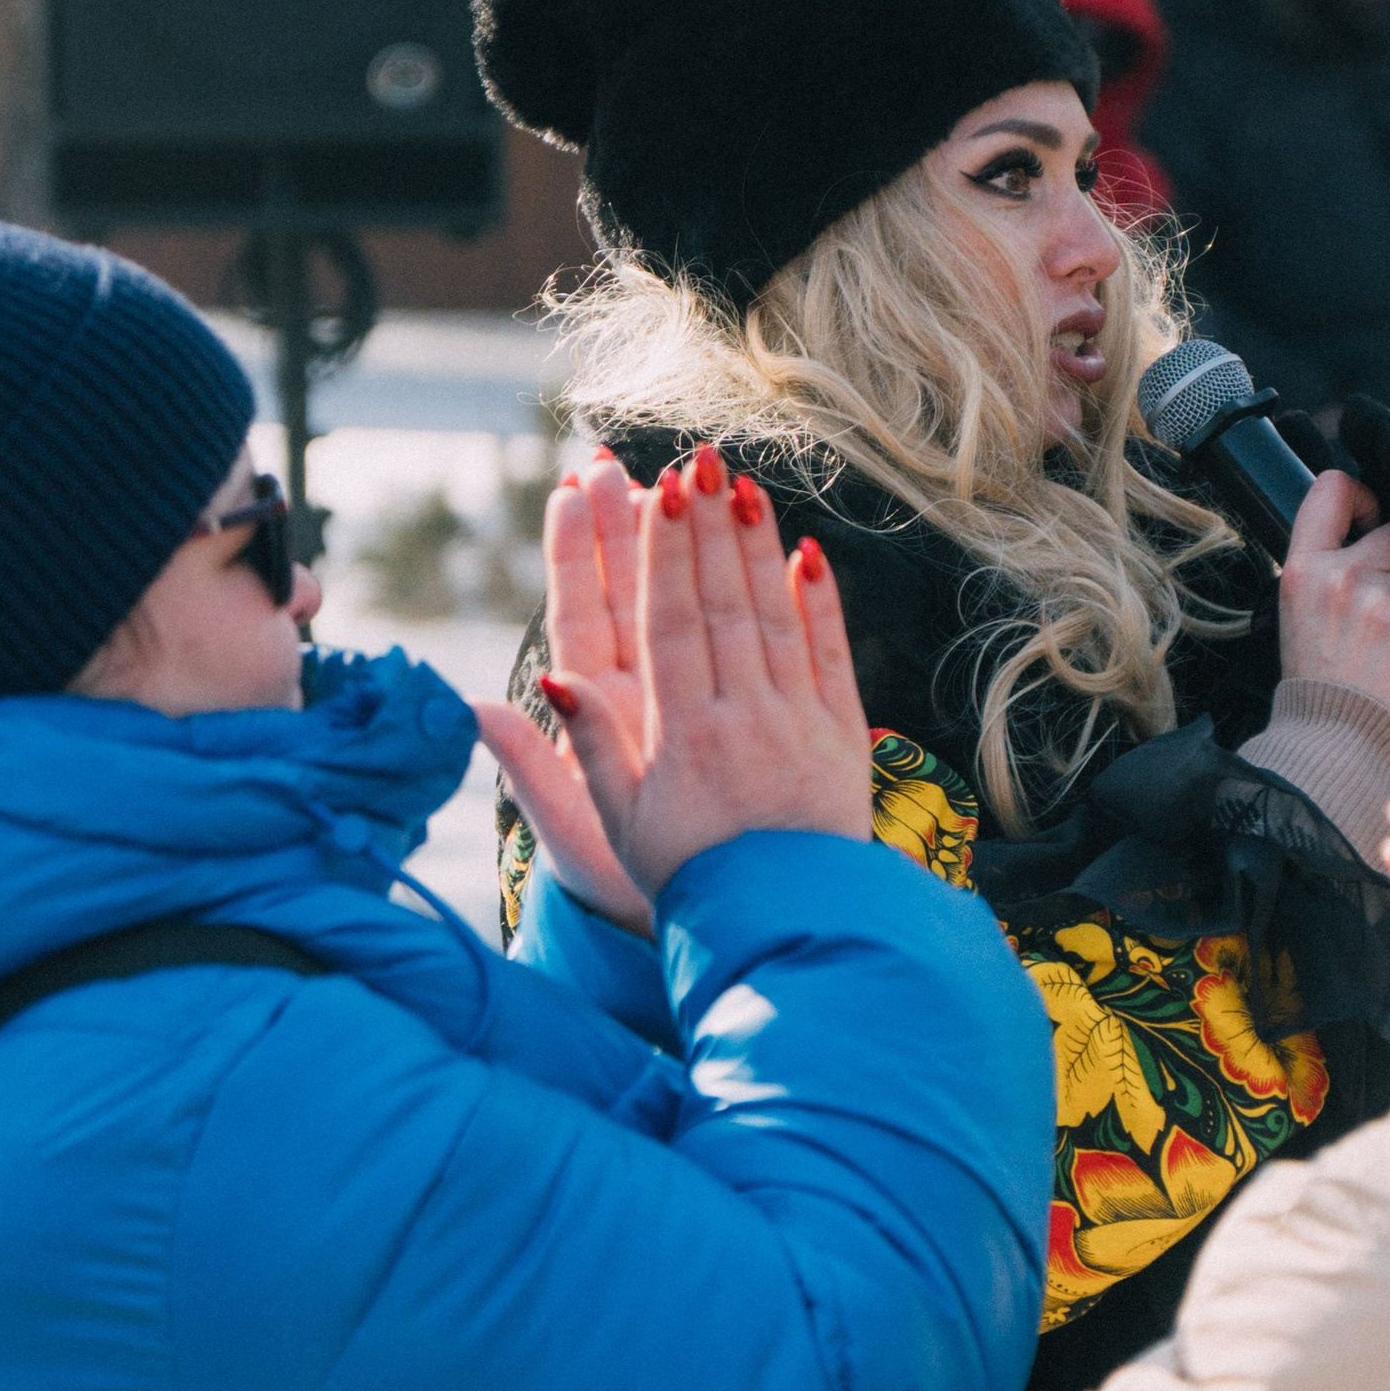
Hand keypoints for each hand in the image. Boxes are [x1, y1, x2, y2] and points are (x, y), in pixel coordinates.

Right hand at [477, 448, 869, 927]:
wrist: (783, 928)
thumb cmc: (687, 876)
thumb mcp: (616, 823)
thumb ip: (582, 748)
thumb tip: (546, 675)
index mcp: (681, 736)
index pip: (670, 624)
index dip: (665, 554)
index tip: (658, 493)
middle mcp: (742, 718)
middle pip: (722, 606)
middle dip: (708, 529)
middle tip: (698, 462)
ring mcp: (798, 723)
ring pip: (775, 620)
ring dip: (758, 549)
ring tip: (743, 486)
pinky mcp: (843, 737)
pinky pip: (831, 657)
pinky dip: (820, 605)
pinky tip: (807, 555)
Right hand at [1277, 464, 1389, 736]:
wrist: (1334, 743)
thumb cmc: (1320, 684)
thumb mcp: (1299, 614)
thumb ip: (1327, 571)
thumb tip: (1371, 531)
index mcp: (1304, 569)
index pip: (1332, 489)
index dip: (1364, 497)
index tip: (1373, 522)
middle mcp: (1341, 577)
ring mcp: (1380, 603)